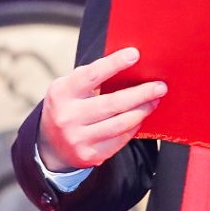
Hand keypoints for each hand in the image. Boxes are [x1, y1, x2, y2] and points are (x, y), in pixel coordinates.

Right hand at [37, 47, 166, 173]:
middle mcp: (68, 117)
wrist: (50, 145)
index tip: (134, 55)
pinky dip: (133, 127)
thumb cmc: (67, 106)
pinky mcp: (89, 155)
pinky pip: (119, 139)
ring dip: (142, 111)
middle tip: (160, 86)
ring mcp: (78, 138)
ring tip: (154, 101)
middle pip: (112, 103)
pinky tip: (140, 117)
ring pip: (120, 124)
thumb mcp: (69, 88)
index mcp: (61, 93)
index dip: (113, 63)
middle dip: (141, 93)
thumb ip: (91, 78)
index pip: (91, 75)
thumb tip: (129, 63)